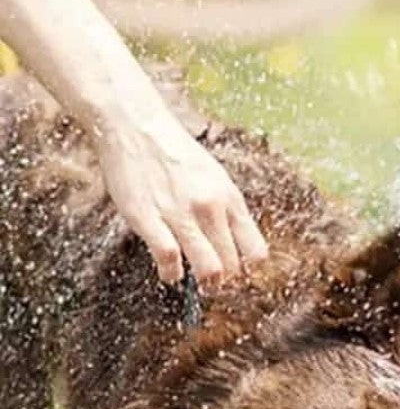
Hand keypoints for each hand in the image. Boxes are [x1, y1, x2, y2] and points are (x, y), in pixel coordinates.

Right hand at [94, 110, 268, 290]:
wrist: (134, 124)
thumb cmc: (174, 152)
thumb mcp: (215, 177)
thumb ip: (226, 209)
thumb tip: (237, 244)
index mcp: (230, 198)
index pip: (255, 250)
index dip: (248, 268)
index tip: (237, 271)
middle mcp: (210, 207)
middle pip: (232, 265)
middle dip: (225, 280)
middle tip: (215, 283)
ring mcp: (180, 214)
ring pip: (209, 268)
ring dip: (205, 283)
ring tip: (199, 284)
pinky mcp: (149, 218)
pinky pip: (169, 258)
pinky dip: (172, 274)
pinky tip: (170, 274)